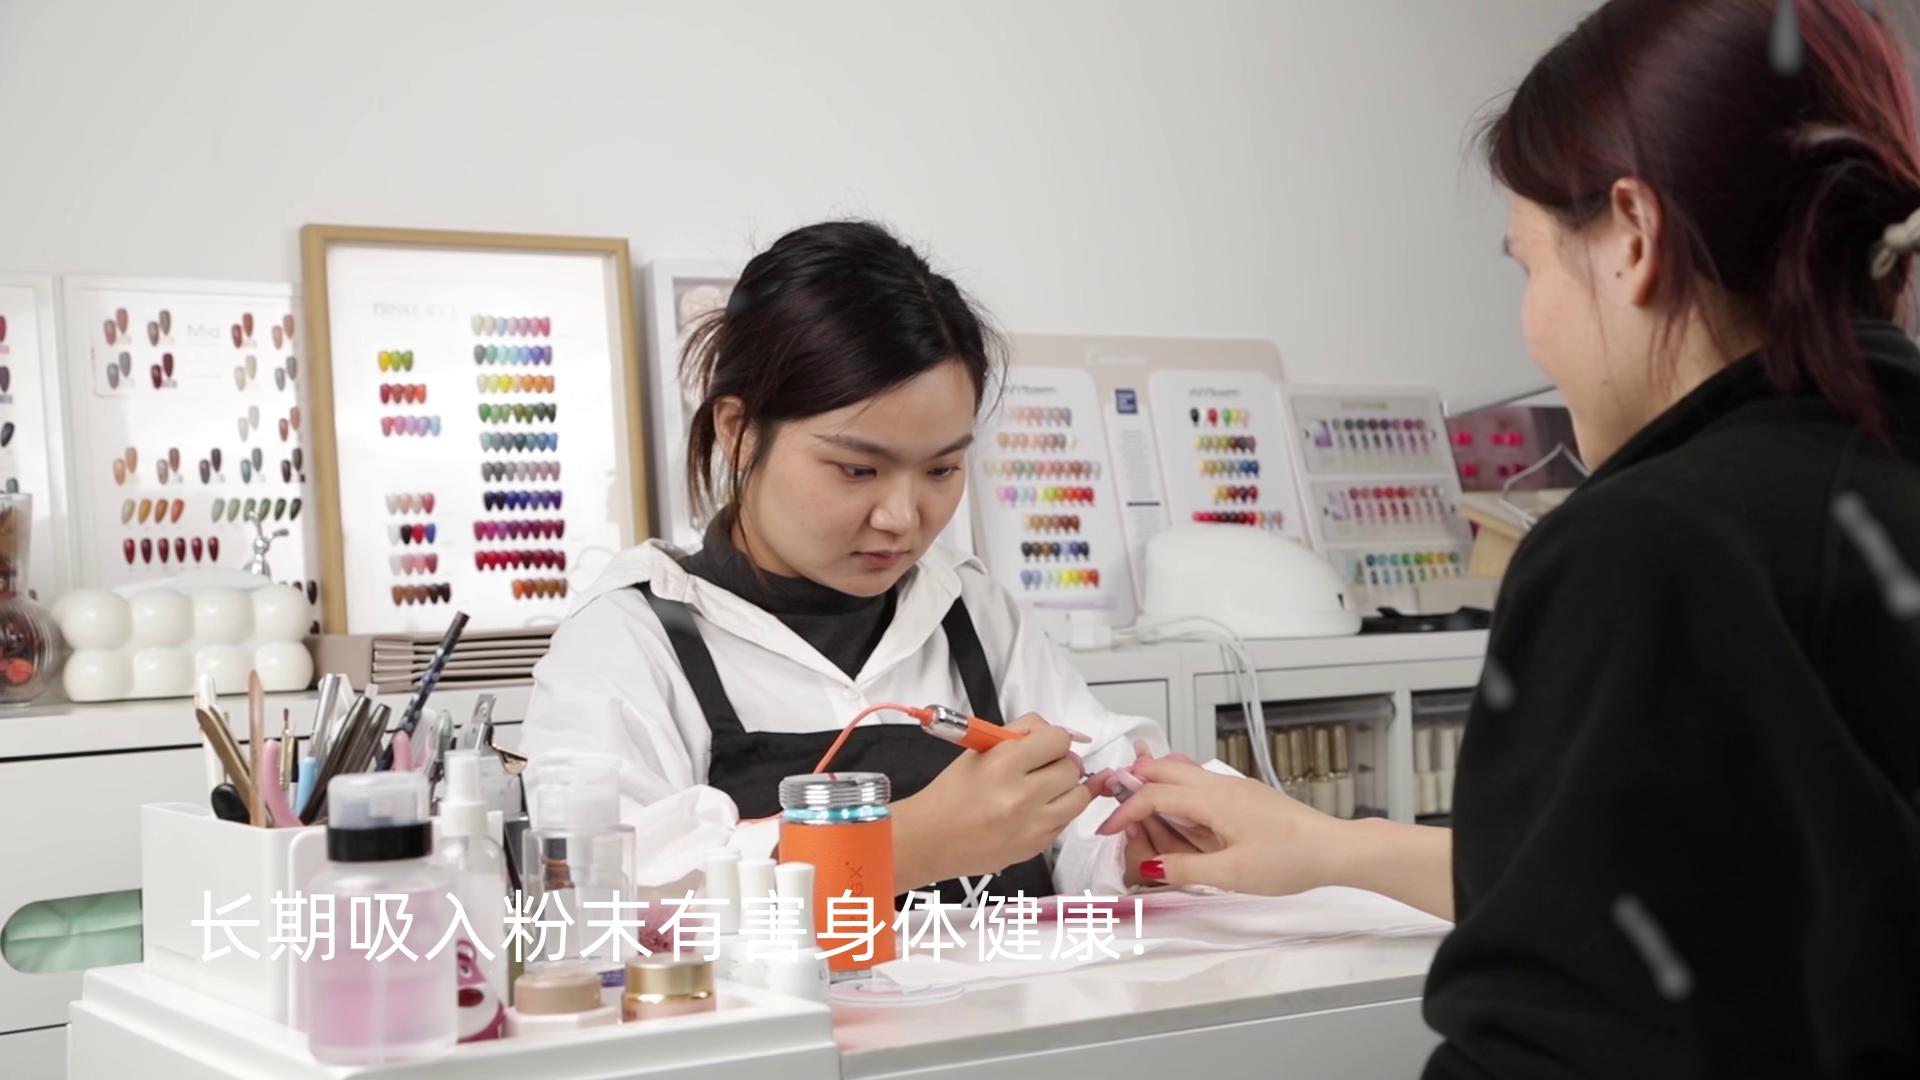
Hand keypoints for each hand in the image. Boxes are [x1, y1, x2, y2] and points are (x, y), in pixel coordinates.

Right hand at [891, 714, 1101, 890]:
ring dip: (1067, 789)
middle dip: (1061, 763)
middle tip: (1043, 766)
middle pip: (1072, 768)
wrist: (931, 840)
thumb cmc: (951, 794)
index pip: (1058, 740)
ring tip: (1046, 788)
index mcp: (1003, 764)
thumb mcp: (979, 750)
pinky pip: (1066, 821)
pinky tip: (1035, 809)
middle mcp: (1021, 796)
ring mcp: (1032, 825)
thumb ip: (1020, 732)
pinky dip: (1057, 812)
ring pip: (1079, 798)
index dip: (1053, 740)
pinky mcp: (1036, 846)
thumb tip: (1055, 731)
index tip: (1045, 745)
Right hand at [1096, 756, 1346, 894]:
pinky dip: (1180, 793)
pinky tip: (1180, 814)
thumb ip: (1185, 868)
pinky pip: (1201, 785)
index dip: (1124, 812)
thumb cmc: (1291, 860)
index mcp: (1214, 801)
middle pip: (1164, 770)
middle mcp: (1222, 786)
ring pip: (1183, 773)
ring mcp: (1235, 788)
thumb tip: (1151, 866)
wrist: (1334, 849)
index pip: (1154, 796)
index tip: (1107, 829)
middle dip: (1134, 783)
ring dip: (1157, 786)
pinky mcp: (1246, 796)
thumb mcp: (1232, 875)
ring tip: (1139, 807)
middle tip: (1113, 802)